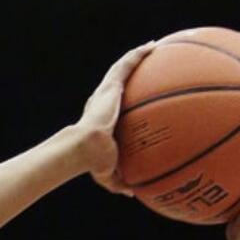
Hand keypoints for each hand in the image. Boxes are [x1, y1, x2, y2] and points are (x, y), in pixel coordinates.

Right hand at [76, 42, 155, 194]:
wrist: (86, 147)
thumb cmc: (94, 161)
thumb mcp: (109, 173)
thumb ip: (121, 180)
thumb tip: (132, 193)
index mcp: (101, 117)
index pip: (114, 103)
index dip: (124, 95)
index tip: (135, 93)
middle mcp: (103, 100)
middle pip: (119, 81)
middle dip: (132, 70)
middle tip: (148, 64)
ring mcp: (106, 91)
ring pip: (123, 68)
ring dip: (137, 56)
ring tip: (154, 46)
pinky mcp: (111, 86)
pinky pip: (127, 65)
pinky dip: (139, 54)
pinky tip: (154, 45)